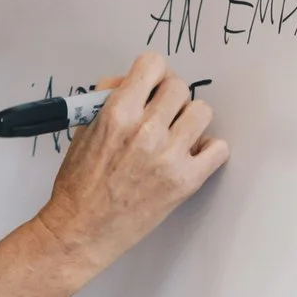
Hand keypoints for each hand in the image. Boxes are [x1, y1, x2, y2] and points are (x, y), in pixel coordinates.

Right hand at [35, 55, 226, 276]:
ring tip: (177, 135)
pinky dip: (209, 150)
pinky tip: (192, 155)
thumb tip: (128, 83)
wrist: (80, 231)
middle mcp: (146, 131)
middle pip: (180, 87)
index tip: (152, 85)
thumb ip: (108, 102)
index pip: (152, 65)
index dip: (153, 73)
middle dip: (170, 97)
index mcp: (118, 114)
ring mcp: (168, 156)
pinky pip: (218, 149)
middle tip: (163, 114)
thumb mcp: (83, 131)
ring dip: (190, 120)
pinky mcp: (185, 181)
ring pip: (202, 111)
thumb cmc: (78, 186)